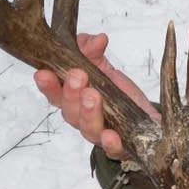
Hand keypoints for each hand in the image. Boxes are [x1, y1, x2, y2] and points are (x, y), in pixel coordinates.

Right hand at [33, 33, 159, 159]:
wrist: (146, 118)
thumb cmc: (117, 94)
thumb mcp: (104, 67)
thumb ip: (93, 51)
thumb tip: (98, 39)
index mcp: (72, 99)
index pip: (54, 94)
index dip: (47, 85)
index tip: (43, 73)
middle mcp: (81, 119)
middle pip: (69, 111)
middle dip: (71, 92)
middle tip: (78, 75)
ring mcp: (99, 134)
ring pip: (87, 128)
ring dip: (88, 112)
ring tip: (93, 95)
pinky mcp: (120, 146)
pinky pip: (113, 149)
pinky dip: (110, 143)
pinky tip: (111, 134)